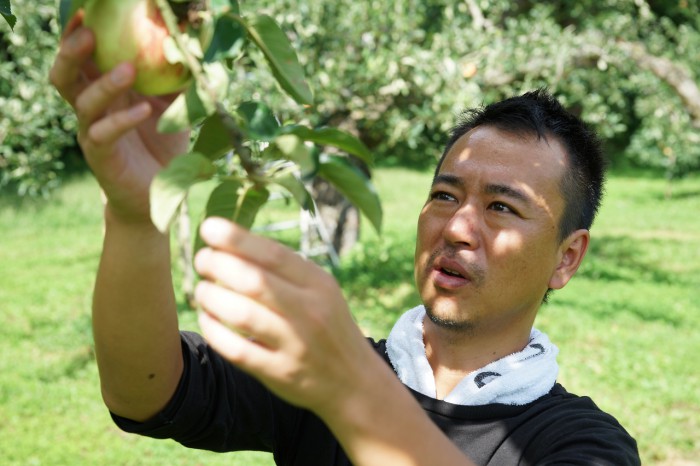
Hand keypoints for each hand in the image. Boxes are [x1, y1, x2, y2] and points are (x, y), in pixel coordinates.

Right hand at [49, 11, 189, 224]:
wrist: (158, 194)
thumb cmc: (163, 144)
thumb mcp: (174, 107)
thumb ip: (176, 80)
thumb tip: (192, 47)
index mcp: (103, 91)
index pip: (82, 58)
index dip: (78, 35)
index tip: (88, 12)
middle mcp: (91, 109)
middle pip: (65, 76)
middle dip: (72, 52)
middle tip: (90, 32)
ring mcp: (92, 132)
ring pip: (83, 102)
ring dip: (104, 83)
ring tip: (128, 68)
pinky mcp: (101, 156)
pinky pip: (104, 133)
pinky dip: (123, 119)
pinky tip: (144, 109)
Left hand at [193, 217, 376, 414]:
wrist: (354, 382)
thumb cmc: (327, 325)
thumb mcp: (321, 291)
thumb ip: (285, 270)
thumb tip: (233, 241)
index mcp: (319, 285)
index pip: (274, 255)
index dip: (237, 238)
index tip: (209, 227)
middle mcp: (310, 312)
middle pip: (254, 282)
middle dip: (218, 264)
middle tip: (201, 259)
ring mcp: (296, 345)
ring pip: (241, 315)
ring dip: (211, 297)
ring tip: (201, 290)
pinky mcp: (280, 373)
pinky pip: (236, 350)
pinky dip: (214, 331)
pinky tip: (207, 319)